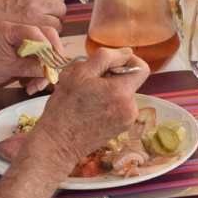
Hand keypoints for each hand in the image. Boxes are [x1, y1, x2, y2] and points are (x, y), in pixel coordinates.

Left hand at [0, 21, 64, 97]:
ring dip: (45, 69)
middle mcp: (18, 33)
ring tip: (38, 86)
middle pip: (45, 37)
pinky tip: (33, 86)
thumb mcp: (4, 69)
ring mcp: (22, 43)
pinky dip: (39, 73)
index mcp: (9, 30)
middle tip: (54, 71)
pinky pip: (39, 60)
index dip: (46, 43)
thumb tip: (47, 69)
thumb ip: (26, 67)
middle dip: (51, 56)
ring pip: (44, 51)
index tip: (52, 59)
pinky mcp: (25, 53)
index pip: (34, 31)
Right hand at [35, 47, 150, 159]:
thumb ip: (106, 58)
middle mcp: (130, 108)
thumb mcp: (80, 74)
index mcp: (122, 93)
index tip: (109, 63)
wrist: (57, 144)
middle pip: (129, 81)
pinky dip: (107, 102)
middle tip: (86, 79)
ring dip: (106, 89)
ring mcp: (127, 120)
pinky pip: (119, 107)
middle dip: (110, 75)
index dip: (127, 60)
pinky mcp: (121, 129)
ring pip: (122, 94)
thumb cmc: (64, 109)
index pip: (141, 67)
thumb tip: (126, 52)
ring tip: (84, 93)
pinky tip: (88, 106)